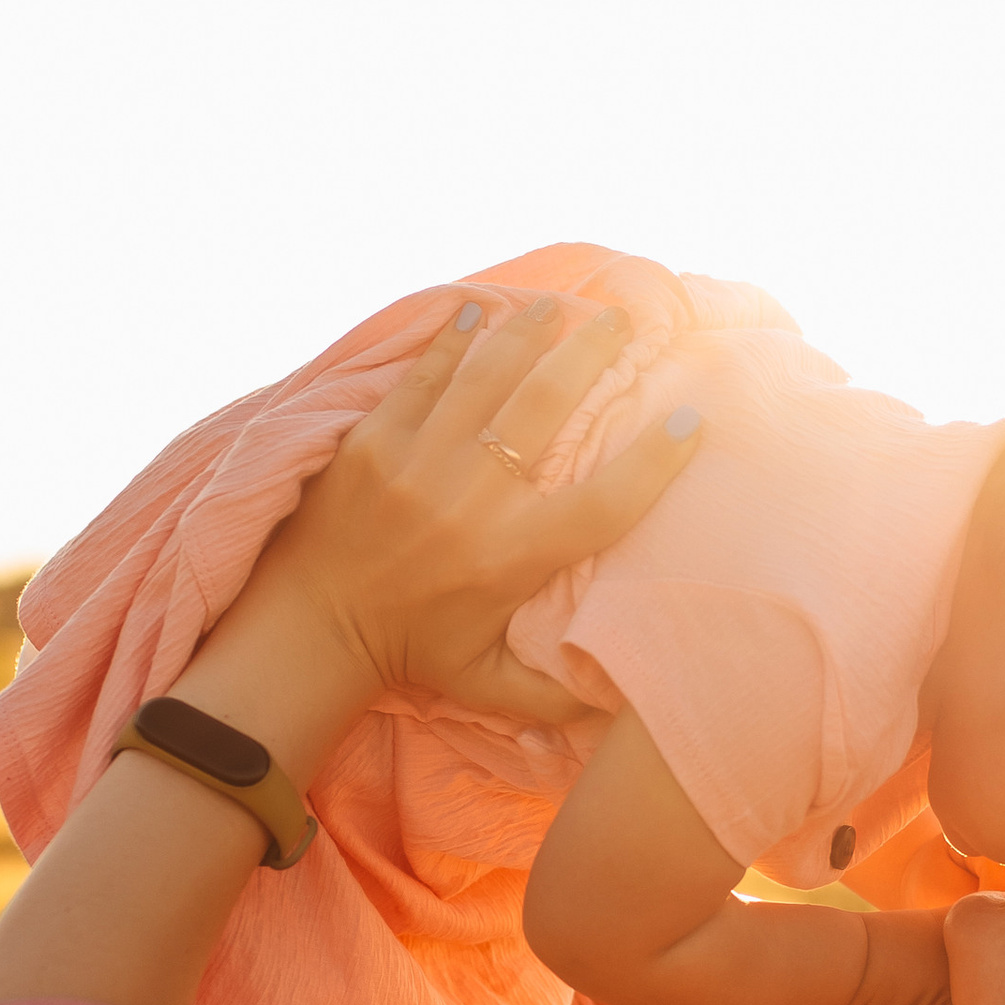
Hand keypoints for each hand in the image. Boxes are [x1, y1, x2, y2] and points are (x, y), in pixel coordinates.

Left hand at [250, 293, 702, 727]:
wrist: (310, 628)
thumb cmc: (411, 652)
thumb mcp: (492, 685)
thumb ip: (559, 691)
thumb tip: (627, 699)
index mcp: (510, 559)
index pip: (604, 502)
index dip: (656, 461)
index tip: (693, 420)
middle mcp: (470, 501)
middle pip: (548, 405)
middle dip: (594, 353)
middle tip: (628, 319)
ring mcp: (416, 462)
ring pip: (487, 375)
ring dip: (530, 331)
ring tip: (562, 304)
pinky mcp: (371, 441)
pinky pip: (423, 376)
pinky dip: (453, 339)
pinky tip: (479, 308)